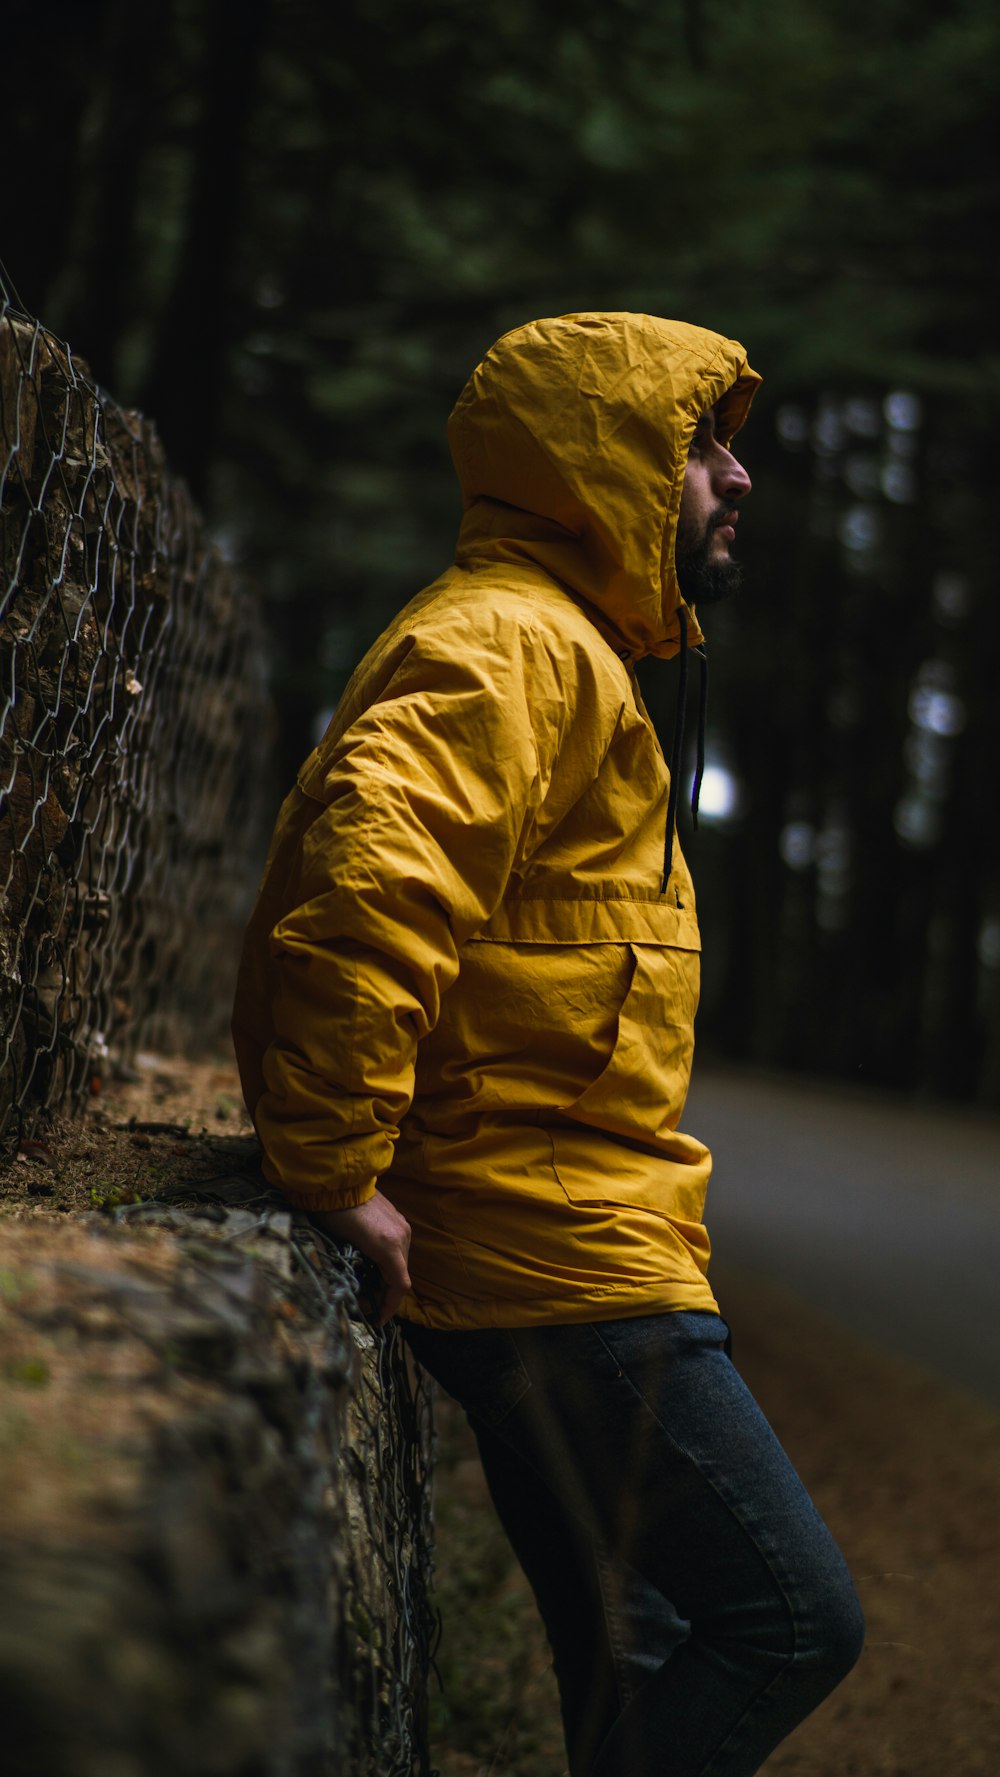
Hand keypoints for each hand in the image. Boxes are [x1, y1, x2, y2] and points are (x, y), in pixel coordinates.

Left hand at [312, 1190, 411, 1325]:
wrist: (337, 1181)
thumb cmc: (334, 1215)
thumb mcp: (343, 1248)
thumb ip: (357, 1272)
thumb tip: (359, 1294)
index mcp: (389, 1246)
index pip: (400, 1286)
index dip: (390, 1307)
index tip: (378, 1320)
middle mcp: (402, 1236)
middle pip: (401, 1275)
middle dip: (385, 1294)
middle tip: (365, 1305)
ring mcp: (401, 1225)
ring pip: (399, 1261)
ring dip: (386, 1277)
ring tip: (365, 1286)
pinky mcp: (396, 1217)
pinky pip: (397, 1246)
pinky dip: (386, 1261)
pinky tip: (369, 1264)